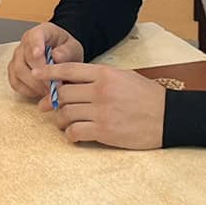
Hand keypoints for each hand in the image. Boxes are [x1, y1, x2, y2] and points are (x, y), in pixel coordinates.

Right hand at [5, 22, 85, 101]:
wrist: (61, 58)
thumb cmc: (66, 51)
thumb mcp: (74, 48)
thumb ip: (67, 51)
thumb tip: (56, 56)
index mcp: (42, 32)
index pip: (35, 35)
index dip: (35, 44)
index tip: (38, 54)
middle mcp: (26, 42)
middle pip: (26, 58)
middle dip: (40, 74)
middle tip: (54, 85)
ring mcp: (17, 56)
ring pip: (18, 71)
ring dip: (34, 84)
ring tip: (49, 91)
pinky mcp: (14, 71)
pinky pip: (15, 82)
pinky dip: (27, 90)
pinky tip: (39, 92)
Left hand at [46, 62, 165, 148]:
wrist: (169, 117)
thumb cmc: (149, 97)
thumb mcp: (126, 77)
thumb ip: (101, 78)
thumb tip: (76, 82)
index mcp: (105, 74)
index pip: (69, 70)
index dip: (49, 71)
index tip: (36, 74)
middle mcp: (101, 91)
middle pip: (63, 94)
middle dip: (51, 100)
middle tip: (46, 106)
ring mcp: (102, 112)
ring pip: (66, 114)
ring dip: (60, 119)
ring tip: (62, 122)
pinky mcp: (104, 131)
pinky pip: (76, 132)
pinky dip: (70, 134)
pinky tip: (74, 135)